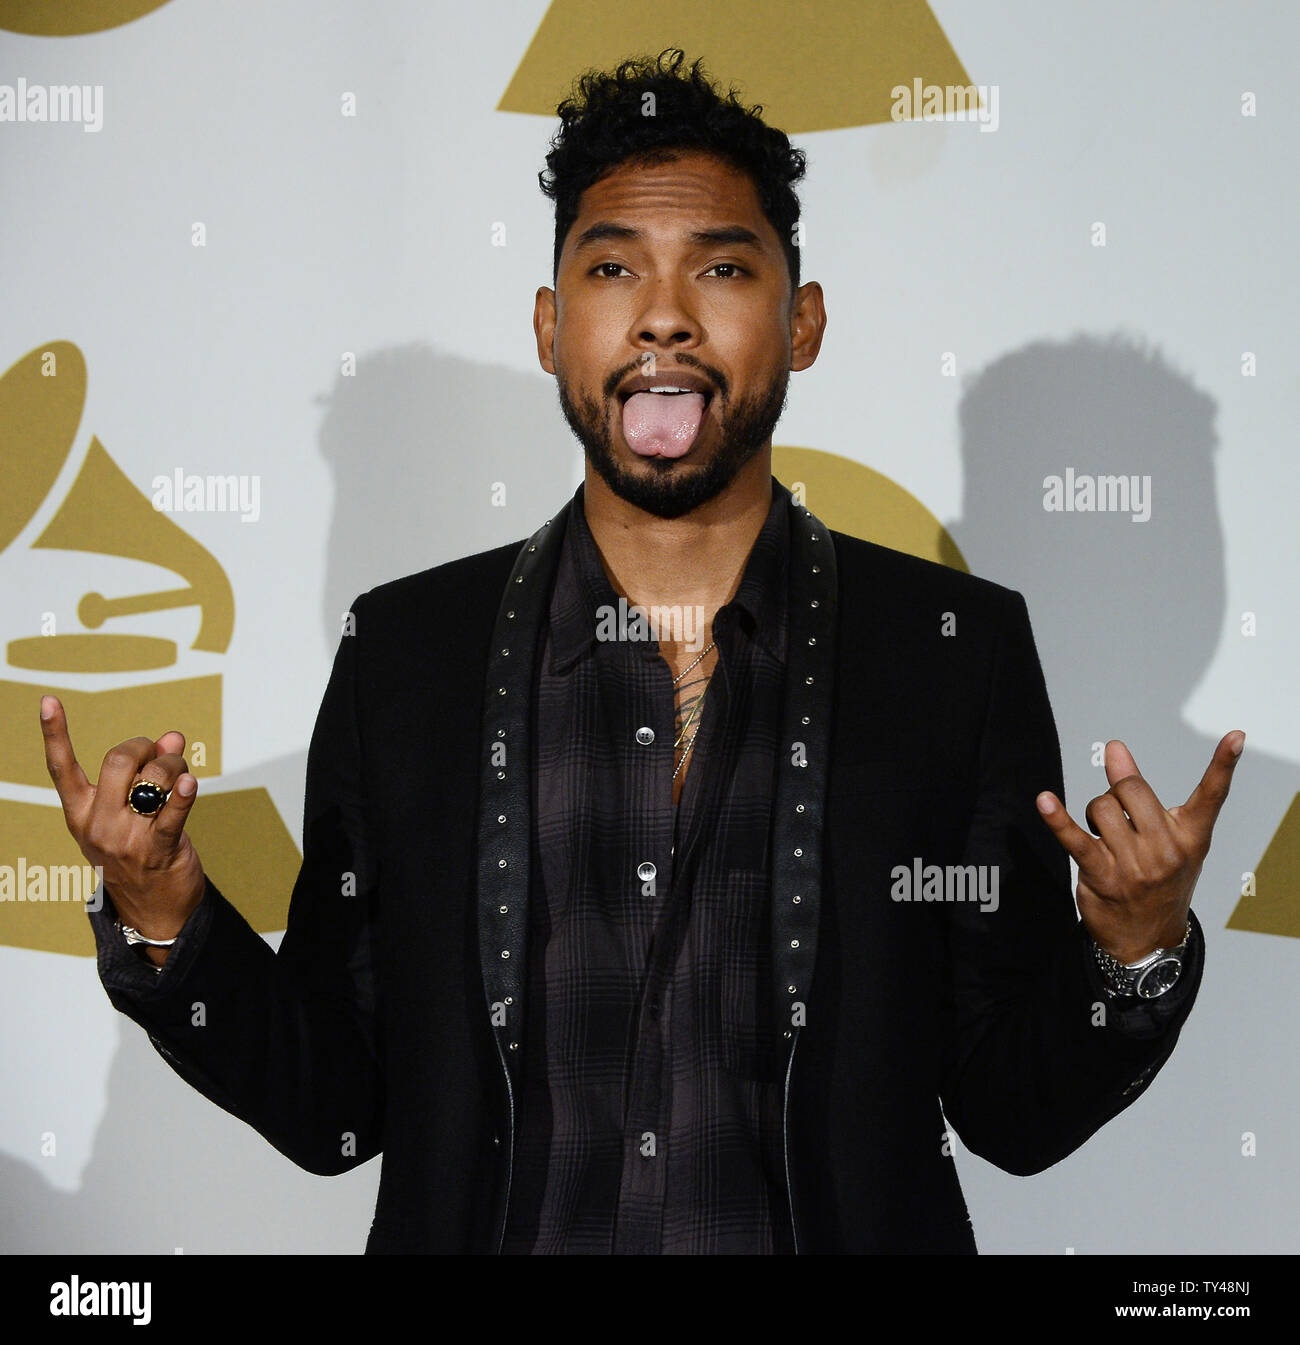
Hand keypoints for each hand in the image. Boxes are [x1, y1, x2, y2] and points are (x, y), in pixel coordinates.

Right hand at [40, 694, 206, 963]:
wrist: (153, 910)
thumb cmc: (140, 852)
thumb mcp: (130, 813)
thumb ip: (148, 773)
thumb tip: (173, 736)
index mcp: (81, 813)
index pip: (62, 768)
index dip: (55, 733)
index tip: (48, 701)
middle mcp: (97, 824)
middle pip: (118, 760)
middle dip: (145, 747)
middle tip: (162, 755)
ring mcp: (125, 839)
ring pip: (152, 779)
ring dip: (175, 766)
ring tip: (183, 777)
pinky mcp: (157, 850)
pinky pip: (172, 812)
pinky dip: (185, 794)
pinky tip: (192, 784)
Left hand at [1035, 732, 1244, 963]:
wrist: (1146, 938)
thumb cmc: (1158, 879)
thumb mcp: (1167, 839)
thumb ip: (1142, 793)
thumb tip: (1114, 748)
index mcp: (1191, 836)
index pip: (1211, 796)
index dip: (1223, 764)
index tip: (1235, 736)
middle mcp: (1167, 850)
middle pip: (1131, 789)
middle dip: (1117, 791)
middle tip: (1119, 815)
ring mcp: (1135, 865)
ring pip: (1101, 807)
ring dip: (1095, 814)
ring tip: (1105, 836)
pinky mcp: (1103, 876)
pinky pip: (1075, 839)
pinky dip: (1057, 819)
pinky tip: (1044, 802)